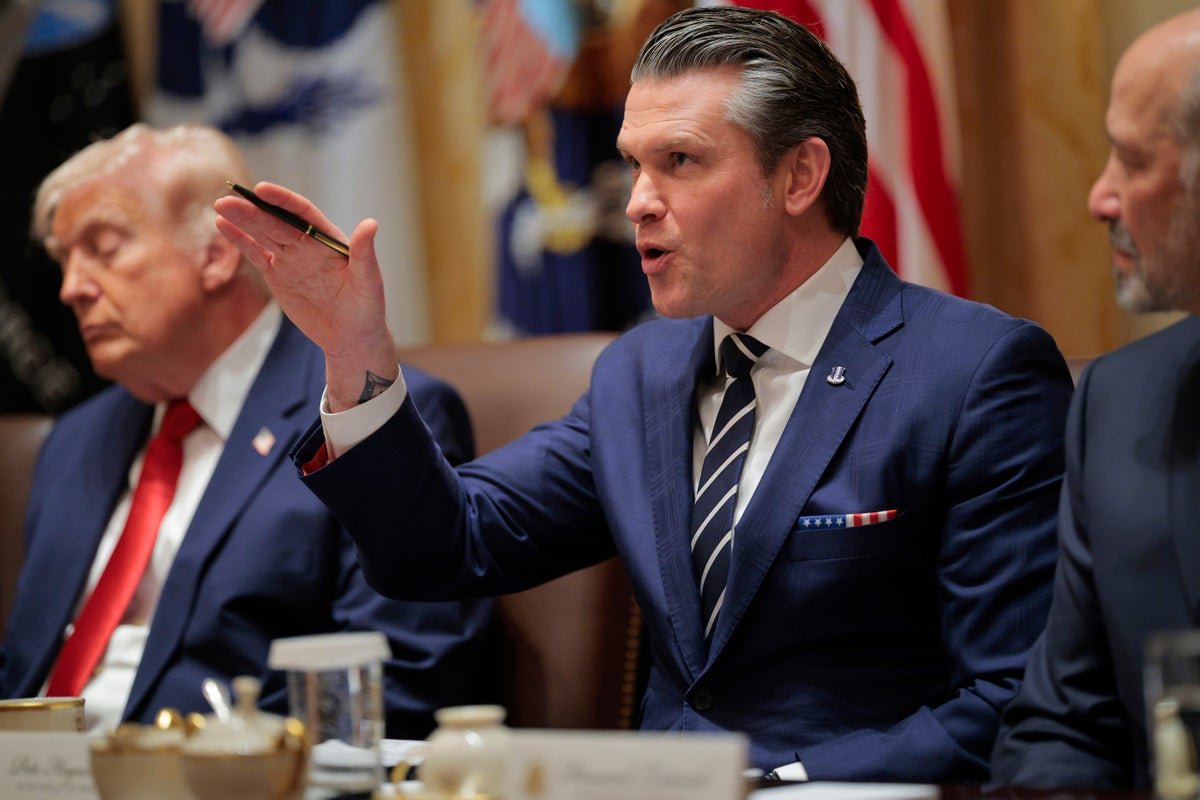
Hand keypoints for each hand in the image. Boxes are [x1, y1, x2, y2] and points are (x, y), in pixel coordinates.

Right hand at [214, 182, 397, 409]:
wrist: (351, 337)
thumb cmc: (366, 309)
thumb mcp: (369, 282)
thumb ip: (364, 253)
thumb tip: (370, 224)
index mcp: (328, 239)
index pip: (302, 214)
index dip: (283, 201)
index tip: (262, 190)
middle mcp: (307, 243)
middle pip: (276, 222)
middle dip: (252, 210)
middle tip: (228, 200)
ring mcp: (290, 258)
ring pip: (262, 234)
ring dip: (242, 220)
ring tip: (220, 205)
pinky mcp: (277, 275)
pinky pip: (256, 254)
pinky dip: (240, 241)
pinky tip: (223, 226)